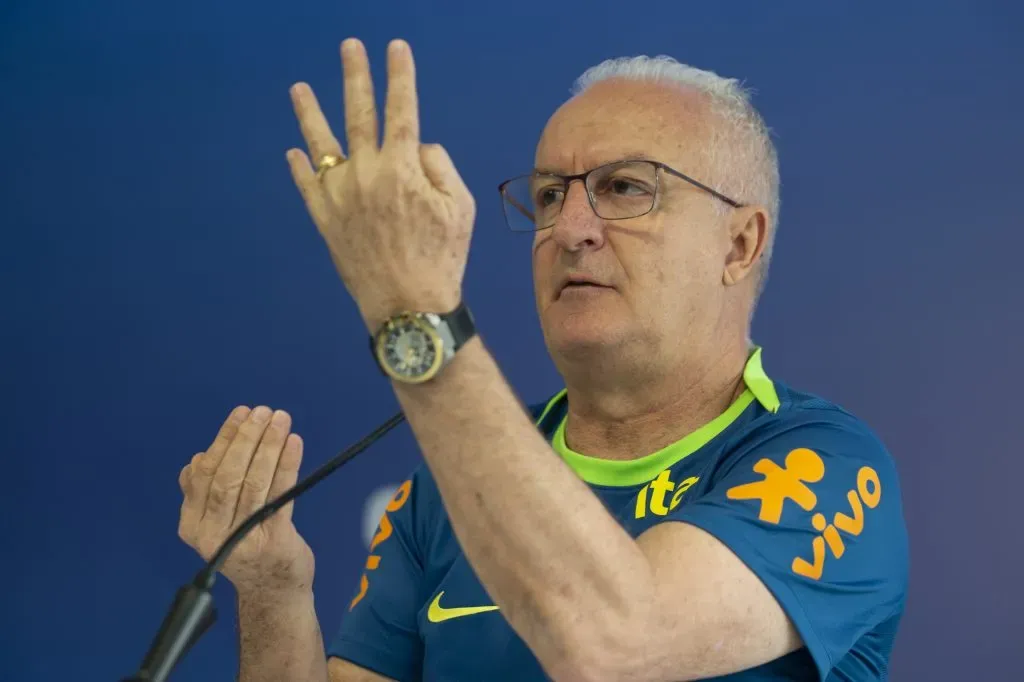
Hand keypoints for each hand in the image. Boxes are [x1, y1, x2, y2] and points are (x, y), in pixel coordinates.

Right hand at [178, 406, 313, 594]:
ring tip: (280, 420)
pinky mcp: (274, 540)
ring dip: (268, 445)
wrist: (272, 593)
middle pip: (228, 475)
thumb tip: (200, 458)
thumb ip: (204, 493)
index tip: (240, 414)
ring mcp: (243, 538)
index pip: (204, 473)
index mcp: (192, 524)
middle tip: (263, 412)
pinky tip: (294, 443)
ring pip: (253, 482)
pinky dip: (287, 464)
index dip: (223, 440)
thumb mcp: (214, 524)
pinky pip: (280, 494)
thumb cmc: (245, 547)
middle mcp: (212, 533)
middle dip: (246, 438)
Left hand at [285, 38, 475, 330]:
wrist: (408, 303)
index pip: (402, 108)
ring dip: (309, 113)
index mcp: (403, 166)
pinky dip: (300, 168)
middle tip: (350, 47)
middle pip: (358, 114)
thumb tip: (418, 147)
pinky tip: (294, 153)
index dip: (400, 75)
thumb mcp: (460, 206)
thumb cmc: (442, 255)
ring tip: (298, 88)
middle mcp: (367, 172)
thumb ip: (440, 165)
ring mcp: (341, 196)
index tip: (396, 48)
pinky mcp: (325, 220)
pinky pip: (308, 187)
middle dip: (356, 76)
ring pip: (321, 145)